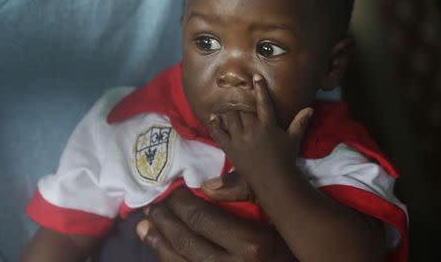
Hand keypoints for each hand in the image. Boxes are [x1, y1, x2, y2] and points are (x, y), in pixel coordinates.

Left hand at [137, 188, 296, 261]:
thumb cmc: (296, 248)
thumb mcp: (280, 220)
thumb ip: (248, 198)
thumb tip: (208, 186)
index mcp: (251, 245)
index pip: (202, 218)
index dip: (181, 203)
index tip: (174, 192)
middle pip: (186, 242)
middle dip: (164, 222)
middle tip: (152, 207)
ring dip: (158, 245)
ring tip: (144, 228)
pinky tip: (163, 253)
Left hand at [207, 74, 312, 181]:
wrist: (273, 181)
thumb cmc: (285, 159)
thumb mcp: (293, 139)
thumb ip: (300, 122)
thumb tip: (310, 108)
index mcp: (268, 125)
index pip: (263, 103)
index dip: (260, 89)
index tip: (255, 77)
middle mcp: (252, 129)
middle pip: (243, 108)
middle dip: (240, 98)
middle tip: (236, 87)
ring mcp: (239, 139)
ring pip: (231, 117)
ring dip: (229, 109)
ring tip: (226, 101)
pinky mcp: (230, 148)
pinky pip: (219, 133)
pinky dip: (215, 124)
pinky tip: (213, 117)